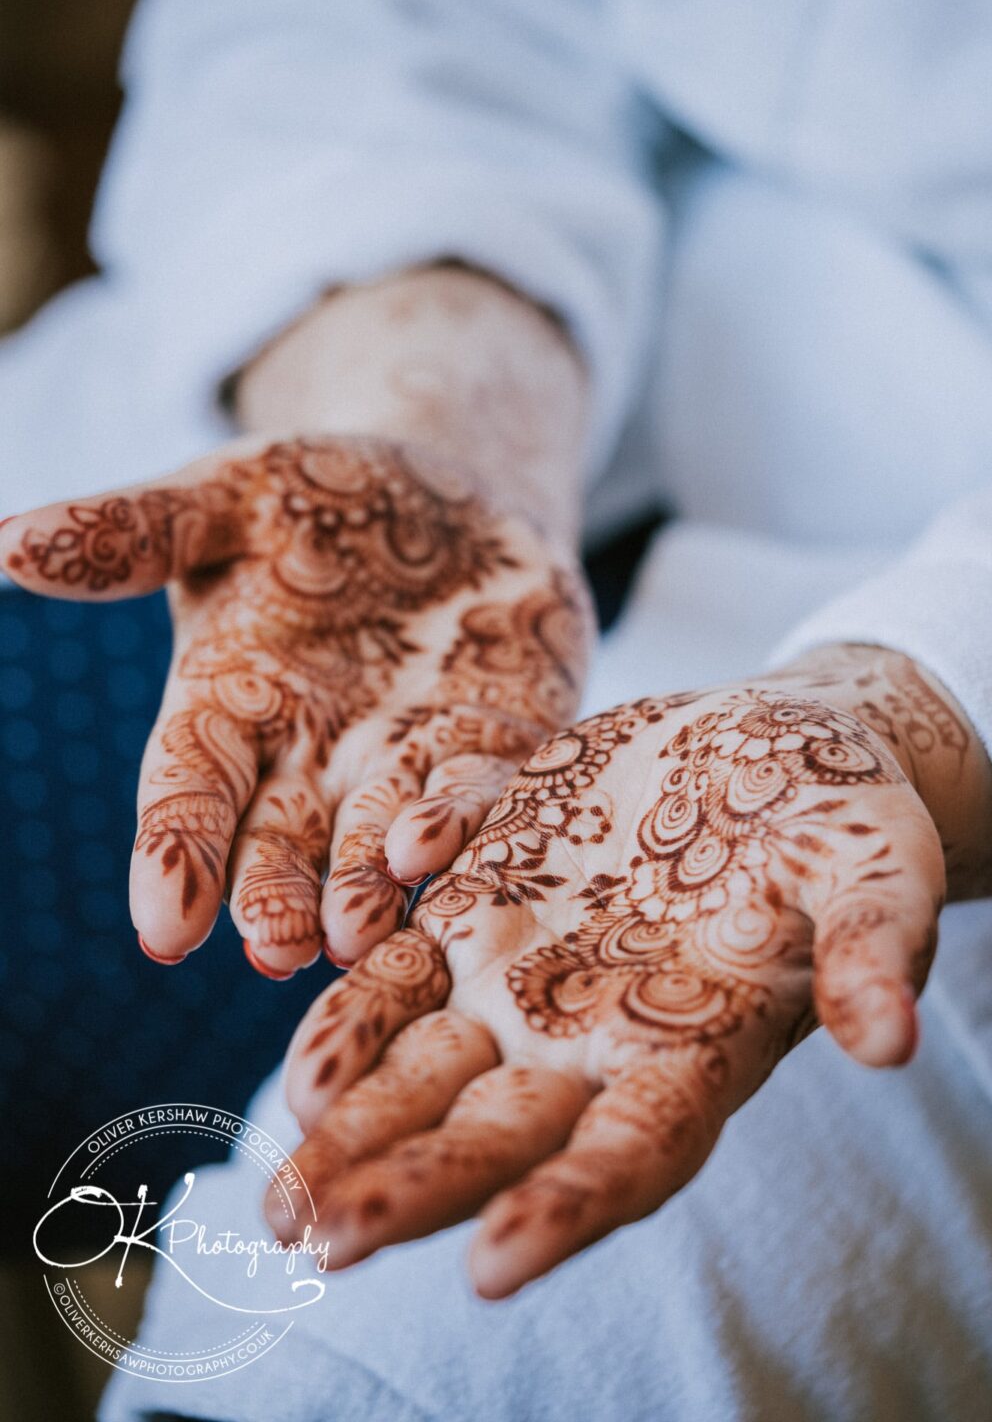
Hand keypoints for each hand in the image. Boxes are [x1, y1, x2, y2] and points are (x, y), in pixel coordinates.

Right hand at [0, 435, 591, 973]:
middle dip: (273, 897)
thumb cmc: (315, 497)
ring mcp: (402, 760)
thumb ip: (136, 531)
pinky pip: (479, 791)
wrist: (447, 492)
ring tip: (356, 929)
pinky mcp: (494, 744)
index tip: (163, 929)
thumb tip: (5, 546)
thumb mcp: (227, 496)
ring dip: (366, 887)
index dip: (173, 857)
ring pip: (375, 841)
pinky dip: (464, 820)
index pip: (187, 791)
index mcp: (226, 705)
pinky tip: (447, 849)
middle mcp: (308, 756)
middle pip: (279, 843)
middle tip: (273, 948)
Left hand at [273, 667, 946, 1296]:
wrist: (771, 736)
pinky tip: (334, 940)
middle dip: (409, 1181)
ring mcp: (523, 952)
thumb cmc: (841, 819)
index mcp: (692, 1045)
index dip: (565, 1210)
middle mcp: (588, 1022)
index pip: (627, 1152)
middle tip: (316, 1236)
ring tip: (275, 1167)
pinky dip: (370, 939)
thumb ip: (876, 948)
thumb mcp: (881, 869)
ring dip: (352, 1097)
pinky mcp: (481, 871)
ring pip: (421, 1044)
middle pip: (491, 1124)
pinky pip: (407, 919)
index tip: (489, 1267)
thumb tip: (892, 1039)